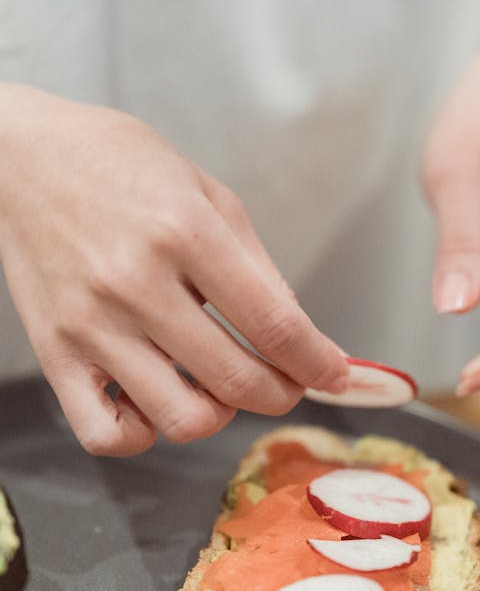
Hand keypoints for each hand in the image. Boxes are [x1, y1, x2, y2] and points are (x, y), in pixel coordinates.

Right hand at [0, 86, 347, 454]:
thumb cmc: (119, 165)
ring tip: (218, 385)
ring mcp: (91, 324)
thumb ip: (258, 266)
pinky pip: (105, 435)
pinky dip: (144, 434)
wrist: (21, 156)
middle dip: (283, 393)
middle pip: (236, 379)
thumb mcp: (207, 193)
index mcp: (184, 232)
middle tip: (288, 382)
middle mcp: (135, 282)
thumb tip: (299, 335)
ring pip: (181, 418)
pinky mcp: (54, 354)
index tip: (337, 375)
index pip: (274, 324)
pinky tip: (156, 401)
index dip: (319, 362)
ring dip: (220, 414)